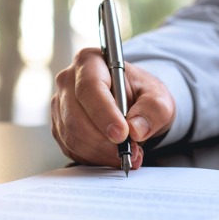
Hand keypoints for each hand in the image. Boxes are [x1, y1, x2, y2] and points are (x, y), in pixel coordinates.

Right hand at [51, 47, 174, 168]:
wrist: (133, 103)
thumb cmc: (141, 94)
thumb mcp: (158, 97)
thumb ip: (153, 110)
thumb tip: (136, 129)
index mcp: (90, 61)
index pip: (89, 88)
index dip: (104, 114)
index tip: (122, 134)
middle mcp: (68, 81)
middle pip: (75, 116)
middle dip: (103, 141)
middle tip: (129, 151)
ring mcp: (60, 105)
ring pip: (72, 136)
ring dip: (100, 152)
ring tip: (128, 155)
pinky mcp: (60, 126)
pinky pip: (71, 148)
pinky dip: (94, 158)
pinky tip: (112, 156)